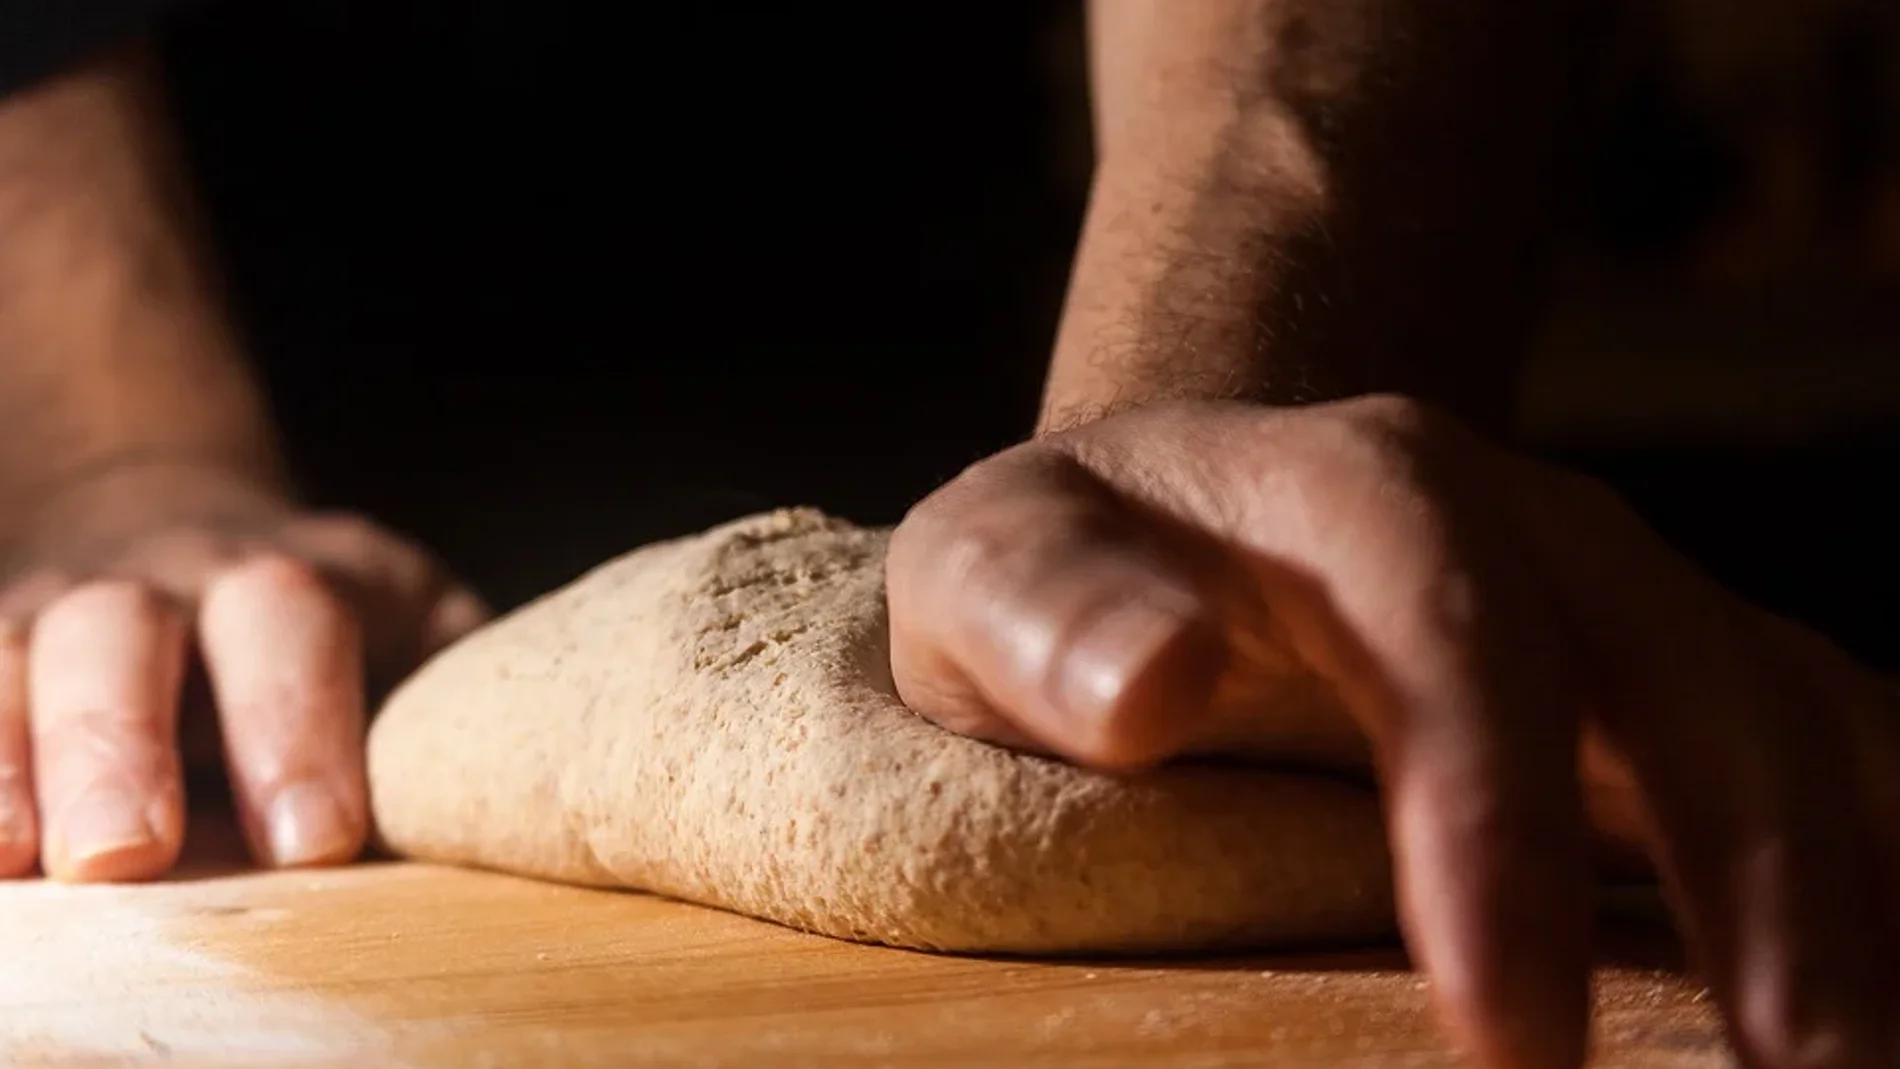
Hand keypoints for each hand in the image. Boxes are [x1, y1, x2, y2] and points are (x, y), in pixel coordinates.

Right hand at [0, 466, 486, 882]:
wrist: (198, 546)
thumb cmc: (342, 639)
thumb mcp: (420, 639)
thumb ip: (455, 703)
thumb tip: (523, 796)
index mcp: (299, 580)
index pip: (296, 625)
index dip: (300, 724)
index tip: (318, 838)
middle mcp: (164, 582)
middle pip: (125, 630)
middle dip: (122, 740)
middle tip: (132, 852)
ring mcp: (58, 613)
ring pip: (13, 657)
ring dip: (10, 756)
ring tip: (20, 857)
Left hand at [887, 397, 1896, 1068]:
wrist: (1176, 519)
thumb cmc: (1063, 576)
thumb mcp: (991, 570)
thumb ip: (1043, 613)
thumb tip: (1152, 685)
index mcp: (1353, 485)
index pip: (1451, 620)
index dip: (1499, 813)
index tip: (1511, 1034)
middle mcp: (1525, 526)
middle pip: (1685, 665)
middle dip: (1761, 873)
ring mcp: (1616, 600)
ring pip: (1785, 710)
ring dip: (1852, 886)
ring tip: (1858, 1062)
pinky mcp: (1662, 683)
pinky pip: (1809, 753)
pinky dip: (1863, 861)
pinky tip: (1869, 983)